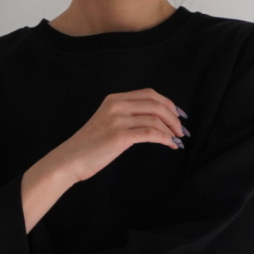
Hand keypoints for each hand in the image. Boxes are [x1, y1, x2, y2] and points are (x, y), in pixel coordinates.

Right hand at [52, 88, 187, 182]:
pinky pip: (151, 133)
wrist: (70, 160)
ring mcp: (118, 119)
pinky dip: (165, 138)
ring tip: (178, 140)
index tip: (179, 115)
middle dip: (174, 116)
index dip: (168, 104)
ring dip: (172, 129)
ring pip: (155, 118)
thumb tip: (153, 124)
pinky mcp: (120, 136)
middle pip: (156, 103)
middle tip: (182, 130)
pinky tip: (171, 145)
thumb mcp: (107, 124)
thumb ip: (126, 118)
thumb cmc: (89, 147)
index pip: (149, 94)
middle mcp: (117, 105)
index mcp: (114, 99)